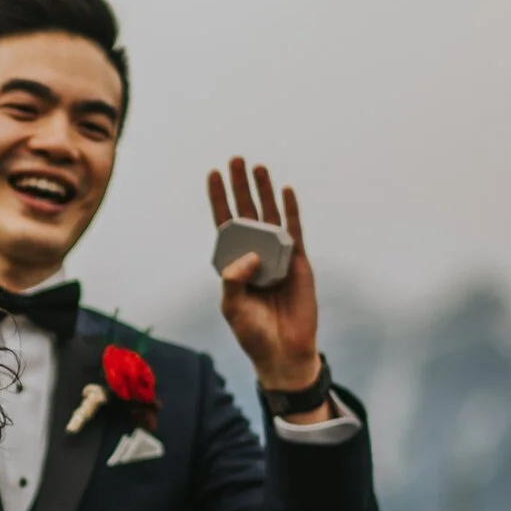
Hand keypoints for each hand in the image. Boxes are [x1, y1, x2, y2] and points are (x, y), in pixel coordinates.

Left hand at [206, 157, 322, 391]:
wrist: (283, 351)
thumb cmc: (253, 332)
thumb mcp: (233, 307)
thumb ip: (233, 281)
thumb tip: (249, 255)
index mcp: (234, 262)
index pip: (225, 224)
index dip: (219, 199)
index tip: (212, 174)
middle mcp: (255, 253)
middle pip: (247, 212)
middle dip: (241, 186)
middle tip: (235, 159)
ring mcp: (277, 255)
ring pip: (270, 215)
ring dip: (264, 191)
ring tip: (257, 167)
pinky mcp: (298, 262)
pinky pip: (294, 231)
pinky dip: (291, 211)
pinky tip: (286, 191)